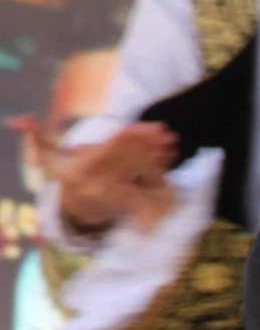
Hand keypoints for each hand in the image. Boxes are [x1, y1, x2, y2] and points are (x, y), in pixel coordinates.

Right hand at [43, 121, 179, 232]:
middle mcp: (99, 182)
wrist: (78, 209)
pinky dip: (159, 169)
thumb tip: (18, 120)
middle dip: (146, 144)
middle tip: (164, 131)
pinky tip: (170, 156)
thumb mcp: (48, 160)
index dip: (125, 138)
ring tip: (171, 142)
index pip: (106, 150)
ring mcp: (115, 193)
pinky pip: (145, 183)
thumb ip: (36, 137)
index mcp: (82, 169)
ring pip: (139, 171)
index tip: (140, 126)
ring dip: (157, 156)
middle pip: (127, 160)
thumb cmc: (65, 177)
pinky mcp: (128, 200)